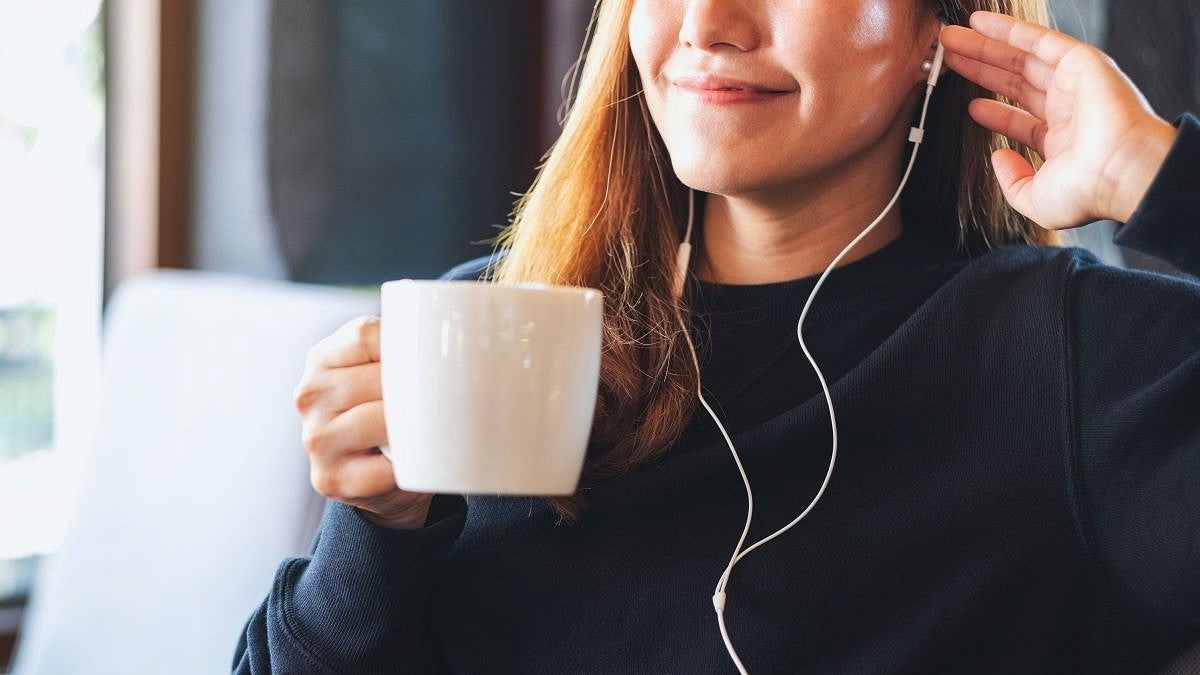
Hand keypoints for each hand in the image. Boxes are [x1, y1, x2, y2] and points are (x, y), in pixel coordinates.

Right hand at [294, 315, 434, 529]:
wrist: (374, 478)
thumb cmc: (386, 415)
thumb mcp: (383, 372)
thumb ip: (402, 351)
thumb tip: (457, 340)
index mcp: (323, 359)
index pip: (365, 335)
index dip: (406, 346)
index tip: (433, 357)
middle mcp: (311, 396)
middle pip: (375, 378)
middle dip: (415, 389)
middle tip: (447, 396)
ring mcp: (317, 439)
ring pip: (378, 420)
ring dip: (413, 425)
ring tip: (433, 426)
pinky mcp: (329, 477)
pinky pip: (381, 468)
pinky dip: (407, 464)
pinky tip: (416, 460)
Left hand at [940, 11, 1177, 227]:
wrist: (1118, 172)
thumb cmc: (1087, 191)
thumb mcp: (1035, 199)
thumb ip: (1012, 182)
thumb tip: (998, 158)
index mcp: (1062, 141)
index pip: (1022, 120)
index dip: (994, 112)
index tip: (970, 105)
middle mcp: (1069, 109)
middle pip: (1015, 82)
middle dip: (981, 69)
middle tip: (950, 61)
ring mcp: (1074, 83)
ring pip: (1021, 58)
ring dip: (985, 46)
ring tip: (951, 39)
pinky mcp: (1080, 61)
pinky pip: (1038, 39)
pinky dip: (1008, 29)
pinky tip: (980, 23)